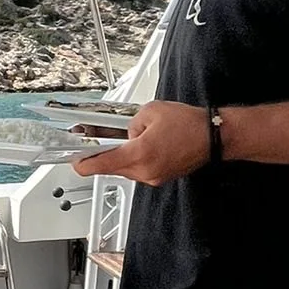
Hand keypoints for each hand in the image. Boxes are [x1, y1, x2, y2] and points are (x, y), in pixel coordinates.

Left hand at [72, 102, 209, 184]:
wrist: (216, 137)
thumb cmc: (189, 124)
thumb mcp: (150, 111)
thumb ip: (129, 123)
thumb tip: (122, 132)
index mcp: (138, 155)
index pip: (97, 165)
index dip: (81, 160)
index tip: (72, 155)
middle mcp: (144, 172)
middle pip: (109, 166)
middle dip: (103, 151)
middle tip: (97, 136)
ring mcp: (152, 177)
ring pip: (124, 168)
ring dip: (121, 154)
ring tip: (127, 136)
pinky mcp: (160, 177)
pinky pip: (138, 168)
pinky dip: (135, 157)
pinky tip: (142, 143)